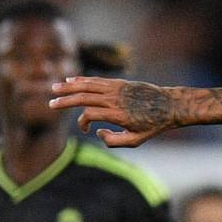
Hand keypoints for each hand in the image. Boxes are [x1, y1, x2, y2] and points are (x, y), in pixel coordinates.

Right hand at [50, 77, 171, 147]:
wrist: (170, 105)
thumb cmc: (153, 125)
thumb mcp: (136, 141)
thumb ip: (114, 141)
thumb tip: (97, 132)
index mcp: (117, 115)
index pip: (90, 114)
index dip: (82, 122)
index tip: (86, 130)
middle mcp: (115, 100)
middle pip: (84, 97)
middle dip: (65, 101)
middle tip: (51, 104)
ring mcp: (117, 89)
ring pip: (88, 86)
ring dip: (69, 87)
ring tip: (54, 88)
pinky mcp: (120, 83)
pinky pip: (97, 80)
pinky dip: (83, 80)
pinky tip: (71, 81)